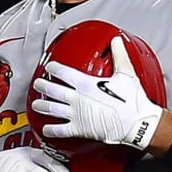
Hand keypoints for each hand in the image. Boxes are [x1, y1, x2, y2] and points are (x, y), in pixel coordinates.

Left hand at [31, 36, 162, 149]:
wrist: (135, 123)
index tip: (50, 66)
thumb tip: (116, 41)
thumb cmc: (132, 100)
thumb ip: (119, 55)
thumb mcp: (126, 73)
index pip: (63, 72)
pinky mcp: (79, 128)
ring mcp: (76, 114)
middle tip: (37, 83)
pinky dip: (50, 130)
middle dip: (43, 85)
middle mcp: (77, 98)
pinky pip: (60, 130)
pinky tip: (45, 130)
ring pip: (52, 109)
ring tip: (36, 104)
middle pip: (53, 90)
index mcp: (86, 83)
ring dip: (42, 106)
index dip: (54, 68)